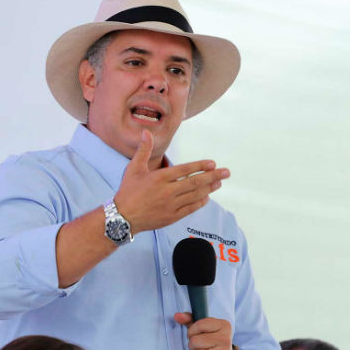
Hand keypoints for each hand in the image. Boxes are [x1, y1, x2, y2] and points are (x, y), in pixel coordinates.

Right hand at [115, 130, 229, 233]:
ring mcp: (171, 205)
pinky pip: (190, 209)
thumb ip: (143, 150)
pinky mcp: (171, 217)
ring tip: (219, 183)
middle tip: (226, 172)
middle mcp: (168, 191)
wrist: (122, 217)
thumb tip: (146, 132)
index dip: (200, 166)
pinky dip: (200, 202)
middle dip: (213, 176)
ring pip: (195, 195)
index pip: (185, 170)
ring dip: (209, 188)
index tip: (212, 163)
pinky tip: (206, 197)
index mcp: (160, 178)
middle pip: (195, 182)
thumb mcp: (134, 168)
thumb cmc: (128, 191)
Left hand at [174, 312, 234, 349]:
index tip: (197, 334)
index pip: (199, 325)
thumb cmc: (212, 342)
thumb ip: (189, 319)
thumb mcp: (204, 328)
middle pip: (194, 341)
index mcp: (224, 326)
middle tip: (201, 347)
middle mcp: (226, 339)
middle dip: (193, 345)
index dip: (192, 331)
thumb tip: (177, 316)